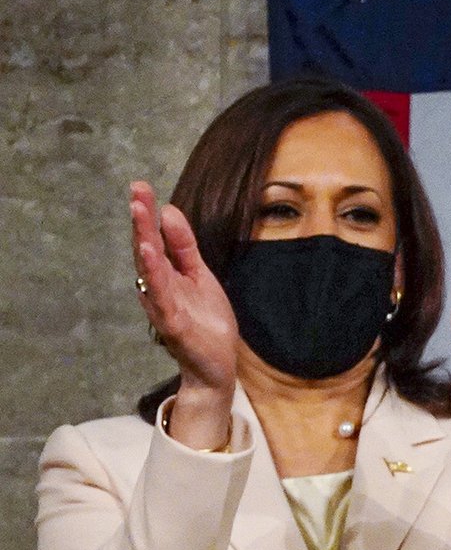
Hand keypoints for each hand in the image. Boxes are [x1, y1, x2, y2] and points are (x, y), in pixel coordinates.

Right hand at [131, 182, 236, 449]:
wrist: (215, 364)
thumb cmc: (204, 319)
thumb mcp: (199, 275)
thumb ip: (184, 247)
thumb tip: (169, 210)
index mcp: (164, 274)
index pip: (153, 239)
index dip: (147, 213)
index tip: (141, 185)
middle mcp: (156, 287)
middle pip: (146, 247)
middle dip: (141, 218)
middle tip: (137, 189)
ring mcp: (162, 304)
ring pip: (150, 268)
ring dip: (144, 239)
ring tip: (139, 212)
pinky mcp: (171, 322)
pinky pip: (161, 295)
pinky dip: (154, 274)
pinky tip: (149, 253)